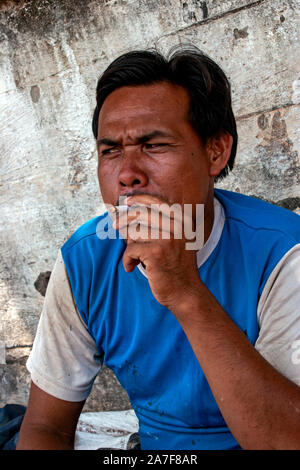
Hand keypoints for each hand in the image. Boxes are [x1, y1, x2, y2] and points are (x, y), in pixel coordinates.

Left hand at [113, 194, 202, 312]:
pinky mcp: (156, 252)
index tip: (128, 201)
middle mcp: (177, 226)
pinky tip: (131, 267)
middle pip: (142, 214)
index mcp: (183, 221)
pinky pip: (130, 250)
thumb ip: (159, 226)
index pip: (158, 202)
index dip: (140, 199)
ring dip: (130, 246)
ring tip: (136, 257)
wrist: (185, 293)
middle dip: (125, 220)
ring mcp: (167, 238)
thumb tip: (130, 213)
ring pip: (135, 232)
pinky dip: (127, 260)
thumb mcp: (175, 241)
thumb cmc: (176, 267)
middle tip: (115, 226)